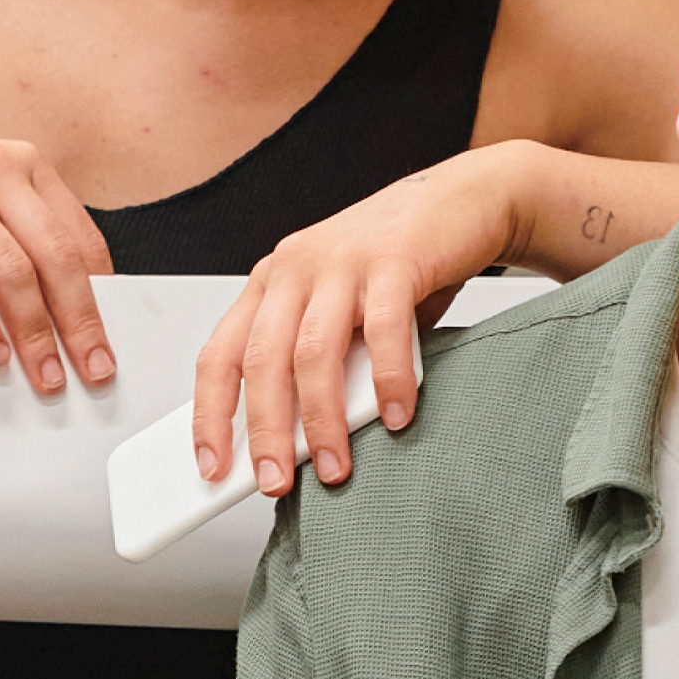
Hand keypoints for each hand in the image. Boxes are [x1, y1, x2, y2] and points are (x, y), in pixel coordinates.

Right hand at [0, 122, 116, 394]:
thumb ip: (21, 228)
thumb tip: (71, 303)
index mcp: (23, 165)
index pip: (80, 237)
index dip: (102, 296)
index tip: (110, 340)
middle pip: (56, 257)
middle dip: (81, 323)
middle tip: (93, 370)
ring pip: (12, 272)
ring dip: (34, 334)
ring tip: (44, 375)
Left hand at [192, 144, 534, 497]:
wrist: (467, 198)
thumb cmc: (401, 264)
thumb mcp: (343, 311)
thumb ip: (322, 363)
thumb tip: (301, 442)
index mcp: (271, 283)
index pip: (219, 354)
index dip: (210, 414)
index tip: (210, 466)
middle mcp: (295, 268)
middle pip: (262, 360)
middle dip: (265, 431)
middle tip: (274, 481)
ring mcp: (342, 261)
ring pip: (313, 352)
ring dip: (321, 419)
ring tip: (335, 467)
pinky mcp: (394, 258)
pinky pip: (384, 330)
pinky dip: (388, 380)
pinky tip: (396, 415)